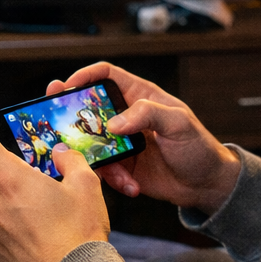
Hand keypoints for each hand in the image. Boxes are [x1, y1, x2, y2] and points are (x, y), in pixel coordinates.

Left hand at [0, 102, 110, 261]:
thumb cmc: (80, 234)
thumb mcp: (86, 185)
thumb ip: (70, 160)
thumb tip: (59, 153)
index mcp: (10, 180)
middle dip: (18, 169)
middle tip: (46, 175)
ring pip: (2, 200)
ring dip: (20, 198)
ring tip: (54, 212)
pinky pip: (4, 226)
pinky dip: (20, 222)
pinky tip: (47, 233)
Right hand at [46, 62, 239, 215]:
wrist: (206, 185)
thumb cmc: (199, 147)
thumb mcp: (179, 124)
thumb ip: (147, 114)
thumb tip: (113, 123)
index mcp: (141, 96)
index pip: (107, 75)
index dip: (85, 75)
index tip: (67, 85)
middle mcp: (128, 117)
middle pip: (89, 108)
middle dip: (70, 115)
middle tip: (53, 120)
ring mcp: (123, 142)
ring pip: (92, 143)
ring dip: (93, 157)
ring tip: (109, 170)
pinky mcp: (123, 166)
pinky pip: (106, 170)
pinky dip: (114, 180)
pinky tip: (132, 186)